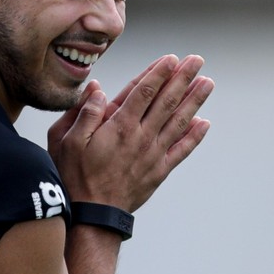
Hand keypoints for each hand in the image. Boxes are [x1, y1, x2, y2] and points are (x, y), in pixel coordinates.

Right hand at [47, 54, 212, 212]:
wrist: (94, 214)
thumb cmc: (75, 176)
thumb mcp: (66, 140)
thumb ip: (84, 112)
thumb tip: (97, 88)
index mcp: (119, 126)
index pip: (144, 91)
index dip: (159, 72)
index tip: (172, 58)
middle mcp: (141, 136)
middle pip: (167, 101)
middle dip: (183, 78)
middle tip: (197, 61)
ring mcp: (153, 154)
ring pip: (179, 122)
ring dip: (194, 101)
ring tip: (207, 83)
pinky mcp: (159, 171)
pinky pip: (181, 150)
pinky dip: (194, 136)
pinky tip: (204, 123)